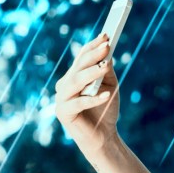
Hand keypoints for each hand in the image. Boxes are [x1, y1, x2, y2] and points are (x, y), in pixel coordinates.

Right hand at [55, 34, 120, 153]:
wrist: (103, 136)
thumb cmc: (106, 110)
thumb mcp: (110, 87)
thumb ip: (107, 72)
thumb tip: (108, 54)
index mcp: (74, 77)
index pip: (81, 58)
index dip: (92, 46)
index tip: (106, 35)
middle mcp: (65, 85)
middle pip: (78, 67)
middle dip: (93, 55)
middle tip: (107, 46)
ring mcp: (62, 99)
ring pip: (76, 82)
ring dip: (91, 73)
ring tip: (106, 67)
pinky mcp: (63, 113)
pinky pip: (78, 103)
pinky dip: (93, 98)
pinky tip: (106, 94)